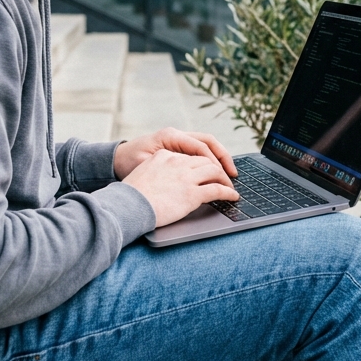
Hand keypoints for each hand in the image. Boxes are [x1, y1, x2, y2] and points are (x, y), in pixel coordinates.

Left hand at [113, 128, 237, 181]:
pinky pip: (199, 152)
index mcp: (170, 136)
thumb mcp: (146, 165)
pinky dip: (210, 161)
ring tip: (229, 174)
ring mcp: (178, 140)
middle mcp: (176, 135)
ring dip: (219, 158)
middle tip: (233, 174)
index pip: (200, 147)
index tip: (223, 177)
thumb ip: (168, 168)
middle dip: (223, 157)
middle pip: (208, 142)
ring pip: (206, 145)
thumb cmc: (128, 163)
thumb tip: (190, 174)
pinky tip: (216, 173)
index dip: (214, 162)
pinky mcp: (178, 148)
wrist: (116, 160)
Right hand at [122, 149, 240, 226]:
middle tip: (223, 177)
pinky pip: (217, 190)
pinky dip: (228, 192)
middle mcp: (177, 162)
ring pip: (214, 172)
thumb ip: (157, 171)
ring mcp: (186, 177)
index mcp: (164, 155)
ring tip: (229, 186)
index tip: (205, 170)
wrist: (128, 205)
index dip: (200, 164)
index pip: (188, 156)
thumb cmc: (131, 195)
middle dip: (217, 168)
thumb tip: (166, 180)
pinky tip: (232, 196)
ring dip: (224, 179)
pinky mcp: (192, 194)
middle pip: (205, 160)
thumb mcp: (143, 173)